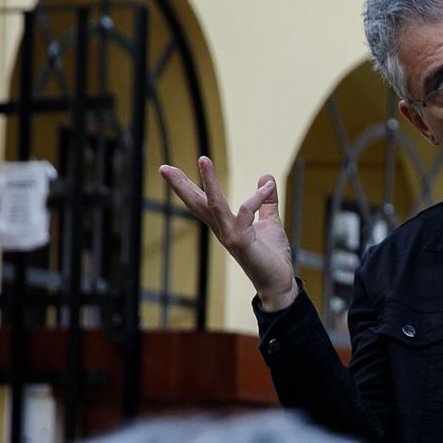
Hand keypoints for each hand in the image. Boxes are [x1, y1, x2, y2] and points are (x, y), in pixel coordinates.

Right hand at [159, 155, 297, 310]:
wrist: (279, 283)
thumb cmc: (271, 256)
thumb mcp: (270, 223)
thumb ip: (267, 202)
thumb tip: (266, 178)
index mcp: (224, 225)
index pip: (201, 202)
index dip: (186, 186)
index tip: (168, 170)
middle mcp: (222, 230)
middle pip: (196, 204)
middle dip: (180, 185)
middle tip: (163, 167)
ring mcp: (230, 236)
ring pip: (214, 205)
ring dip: (208, 182)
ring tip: (202, 159)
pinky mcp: (243, 242)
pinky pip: (245, 212)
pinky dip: (256, 197)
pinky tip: (268, 186)